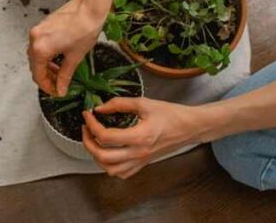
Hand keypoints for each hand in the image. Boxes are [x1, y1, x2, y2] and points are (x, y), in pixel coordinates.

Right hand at [28, 0, 107, 95]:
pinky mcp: (43, 24)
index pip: (38, 75)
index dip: (47, 87)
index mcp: (41, 49)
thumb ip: (64, 76)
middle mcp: (34, 39)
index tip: (56, 92)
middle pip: (34, 65)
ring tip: (59, 73)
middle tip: (58, 85)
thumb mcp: (75, 57)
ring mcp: (38, 30)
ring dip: (45, 66)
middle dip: (45, 77)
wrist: (90, 7)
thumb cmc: (85, 29)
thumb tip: (61, 89)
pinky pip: (39, 44)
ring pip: (36, 55)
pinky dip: (46, 54)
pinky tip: (58, 58)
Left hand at [81, 97, 200, 178]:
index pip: (106, 136)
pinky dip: (109, 166)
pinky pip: (121, 173)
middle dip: (88, 142)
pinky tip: (108, 152)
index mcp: (139, 137)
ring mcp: (141, 161)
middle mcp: (138, 153)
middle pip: (103, 156)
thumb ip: (120, 104)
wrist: (189, 127)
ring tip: (94, 141)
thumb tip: (100, 108)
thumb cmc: (170, 114)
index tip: (88, 114)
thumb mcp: (144, 103)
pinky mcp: (143, 165)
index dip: (92, 124)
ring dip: (97, 156)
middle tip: (86, 128)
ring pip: (110, 169)